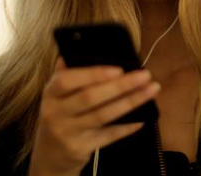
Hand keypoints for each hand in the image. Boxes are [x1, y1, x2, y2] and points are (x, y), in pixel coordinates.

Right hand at [28, 59, 159, 175]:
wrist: (50, 154)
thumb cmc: (60, 114)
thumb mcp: (56, 94)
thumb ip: (67, 72)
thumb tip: (80, 46)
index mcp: (50, 93)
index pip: (67, 80)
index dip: (93, 74)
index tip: (119, 68)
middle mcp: (55, 113)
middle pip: (90, 98)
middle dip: (121, 86)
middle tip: (145, 75)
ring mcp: (68, 132)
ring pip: (103, 115)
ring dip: (130, 102)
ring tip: (151, 90)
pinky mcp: (80, 149)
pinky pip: (108, 136)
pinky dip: (126, 127)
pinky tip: (142, 118)